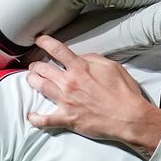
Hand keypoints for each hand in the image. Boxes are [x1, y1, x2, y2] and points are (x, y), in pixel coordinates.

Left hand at [25, 36, 160, 154]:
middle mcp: (69, 83)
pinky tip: (31, 116)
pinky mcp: (67, 119)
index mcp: (80, 68)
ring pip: (39, 87)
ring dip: (32, 81)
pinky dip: (35, 118)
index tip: (39, 40)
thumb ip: (93, 58)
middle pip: (42, 69)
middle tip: (35, 65)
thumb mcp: (112, 66)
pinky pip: (45, 120)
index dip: (44, 42)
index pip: (56, 49)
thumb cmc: (124, 92)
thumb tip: (80, 57)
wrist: (129, 117)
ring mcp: (66, 101)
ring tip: (31, 79)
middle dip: (36, 65)